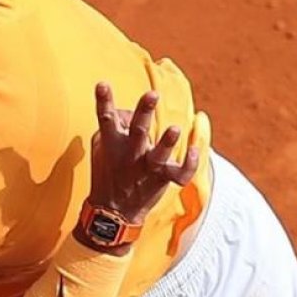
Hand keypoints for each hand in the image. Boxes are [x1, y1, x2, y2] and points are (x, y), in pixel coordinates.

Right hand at [86, 82, 200, 225]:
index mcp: (113, 142)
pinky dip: (188, 164)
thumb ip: (114, 123)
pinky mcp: (161, 179)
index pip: (105, 118)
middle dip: (144, 112)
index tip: (102, 84)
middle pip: (138, 130)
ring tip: (175, 129)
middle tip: (152, 94)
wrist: (113, 211)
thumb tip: (128, 110)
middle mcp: (130, 153)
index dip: (103, 101)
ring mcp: (146, 167)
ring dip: (167, 142)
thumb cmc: (108, 171)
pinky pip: (179, 174)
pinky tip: (194, 149)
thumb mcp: (102, 146)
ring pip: (159, 155)